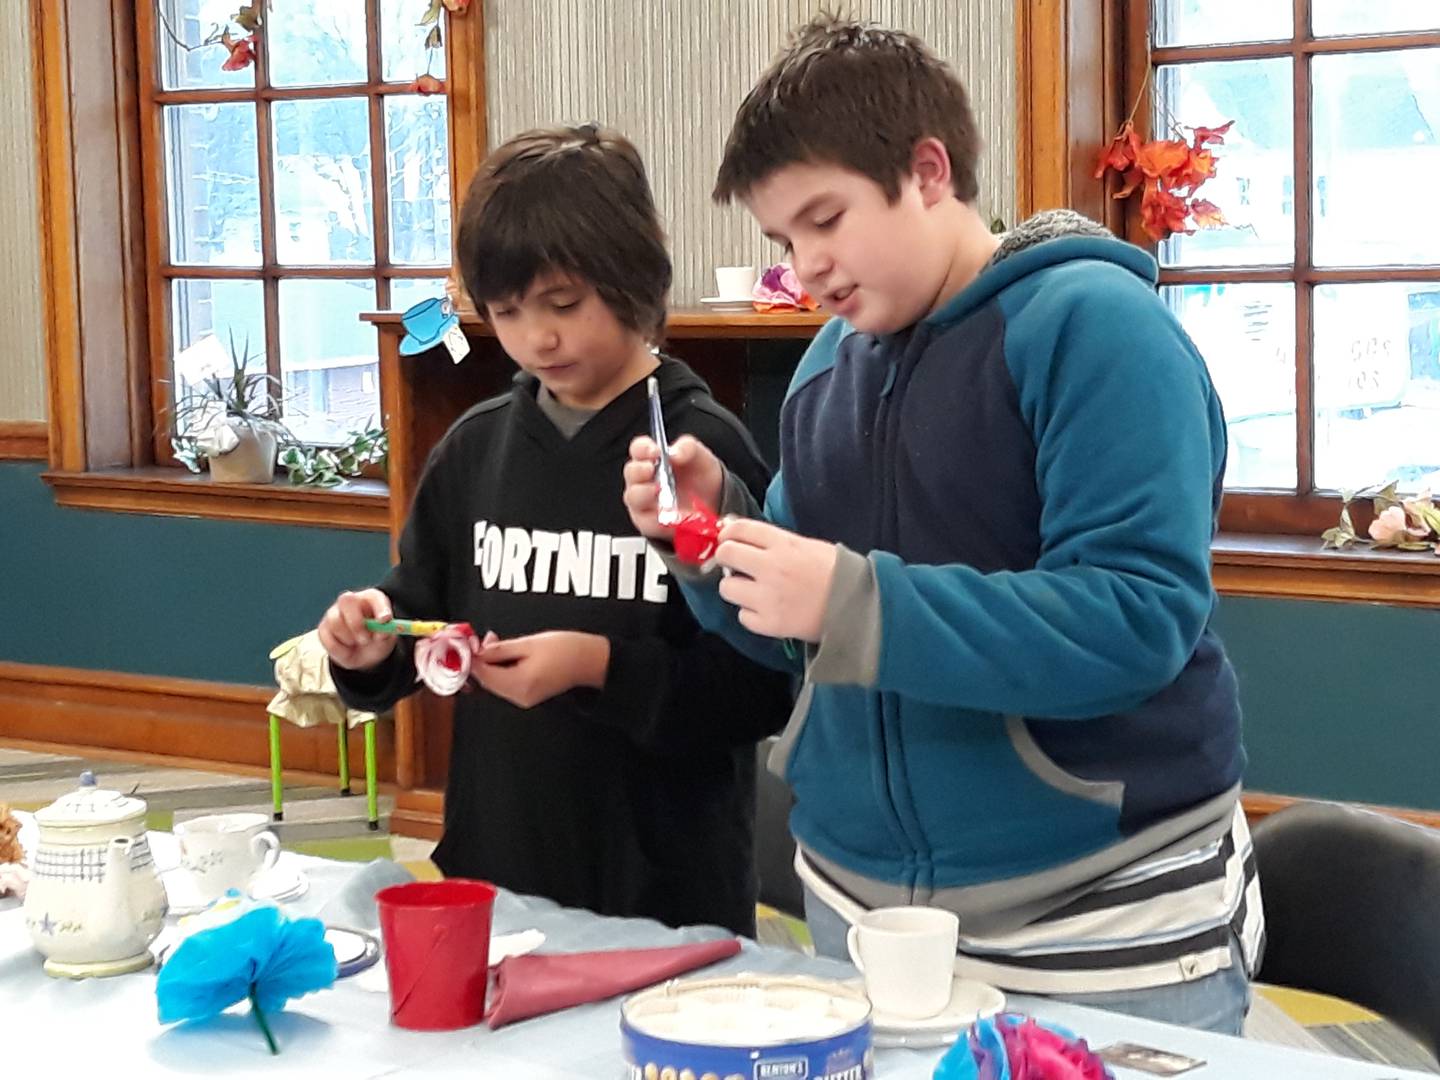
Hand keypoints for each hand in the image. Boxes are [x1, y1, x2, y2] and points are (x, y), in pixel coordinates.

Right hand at [317, 588, 397, 670]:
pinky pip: (329, 640)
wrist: (364, 655)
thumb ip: (385, 633)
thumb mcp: (386, 638)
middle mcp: (350, 601)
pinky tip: (348, 650)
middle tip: (366, 639)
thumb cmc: (377, 639)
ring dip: (349, 639)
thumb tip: (381, 632)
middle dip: (356, 622)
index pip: (374, 596)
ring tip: (358, 644)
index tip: (385, 620)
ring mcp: (333, 613)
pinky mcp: (323, 629)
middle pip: (346, 601)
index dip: (379, 607)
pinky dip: (341, 651)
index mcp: (371, 598)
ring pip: (336, 623)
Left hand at [472, 631, 609, 708]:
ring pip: (495, 682)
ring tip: (496, 642)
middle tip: (483, 639)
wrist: (589, 660)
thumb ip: (500, 649)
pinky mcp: (528, 695)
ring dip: (491, 663)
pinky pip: (506, 683)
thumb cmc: (566, 649)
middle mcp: (519, 696)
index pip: (483, 674)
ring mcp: (524, 698)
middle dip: (481, 660)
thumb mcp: (528, 643)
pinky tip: (506, 654)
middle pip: (487, 680)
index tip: (466, 645)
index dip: (472, 659)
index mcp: (519, 683)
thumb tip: (478, 651)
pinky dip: (501, 669)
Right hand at [622, 434, 724, 539]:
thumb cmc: (701, 478)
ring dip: (642, 493)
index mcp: (651, 458)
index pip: (638, 449)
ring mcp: (643, 502)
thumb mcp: (701, 456)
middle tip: (651, 469)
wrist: (715, 504)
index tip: (654, 451)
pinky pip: (645, 522)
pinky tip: (667, 514)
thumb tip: (674, 453)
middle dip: (638, 470)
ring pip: (632, 497)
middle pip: (630, 472)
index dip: (642, 448)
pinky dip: (655, 519)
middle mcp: (643, 479)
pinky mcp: (649, 523)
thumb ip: (688, 447)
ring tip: (657, 491)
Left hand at [714, 519, 838, 641]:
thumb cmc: (837, 574)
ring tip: (752, 590)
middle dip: (726, 557)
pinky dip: (751, 614)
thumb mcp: (808, 546)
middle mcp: (771, 568)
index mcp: (784, 545)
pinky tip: (766, 610)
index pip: (740, 529)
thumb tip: (743, 537)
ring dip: (736, 587)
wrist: (858, 607)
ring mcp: (768, 598)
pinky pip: (742, 616)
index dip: (728, 532)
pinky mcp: (769, 624)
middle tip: (734, 563)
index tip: (727, 538)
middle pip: (726, 554)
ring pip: (726, 588)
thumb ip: (776, 542)